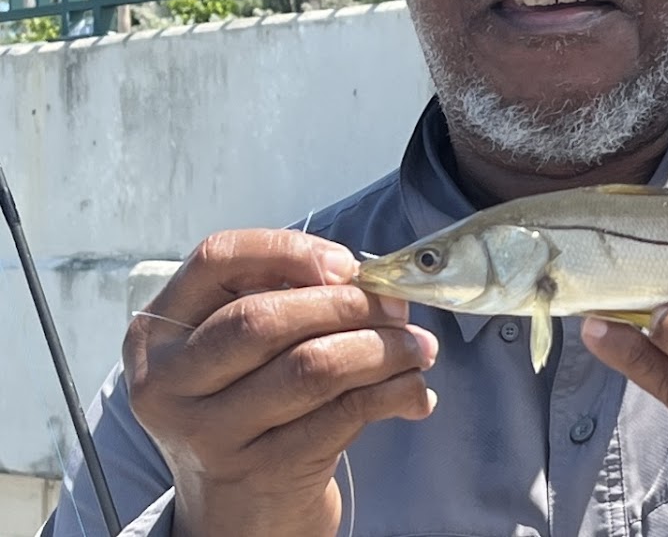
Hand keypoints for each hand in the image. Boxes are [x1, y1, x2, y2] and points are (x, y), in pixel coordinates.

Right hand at [122, 229, 438, 536]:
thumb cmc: (247, 408)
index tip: (346, 264)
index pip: (216, 260)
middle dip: (347, 304)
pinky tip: (414, 391)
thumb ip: (282, 302)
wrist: (237, 508)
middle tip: (397, 308)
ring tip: (418, 347)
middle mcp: (169, 383)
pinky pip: (344, 415)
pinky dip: (393, 393)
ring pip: (312, 367)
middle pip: (264, 318)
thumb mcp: (236, 354)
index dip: (289, 251)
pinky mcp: (264, 471)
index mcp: (156, 334)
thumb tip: (366, 280)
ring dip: (383, 349)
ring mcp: (211, 433)